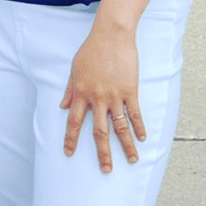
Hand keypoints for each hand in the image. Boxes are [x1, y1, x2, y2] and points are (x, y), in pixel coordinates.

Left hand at [60, 21, 144, 172]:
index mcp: (80, 92)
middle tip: (106, 170)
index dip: (70, 138)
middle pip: (98, 131)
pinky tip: (143, 138)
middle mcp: (96, 98)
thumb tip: (62, 107)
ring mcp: (114, 95)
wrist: (111, 35)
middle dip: (102, 153)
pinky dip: (139, 127)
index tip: (68, 153)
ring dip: (126, 146)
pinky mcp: (129, 90)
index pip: (72, 121)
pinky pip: (135, 114)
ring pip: (119, 127)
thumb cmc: (91, 49)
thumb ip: (69, 89)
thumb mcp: (74, 68)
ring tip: (132, 160)